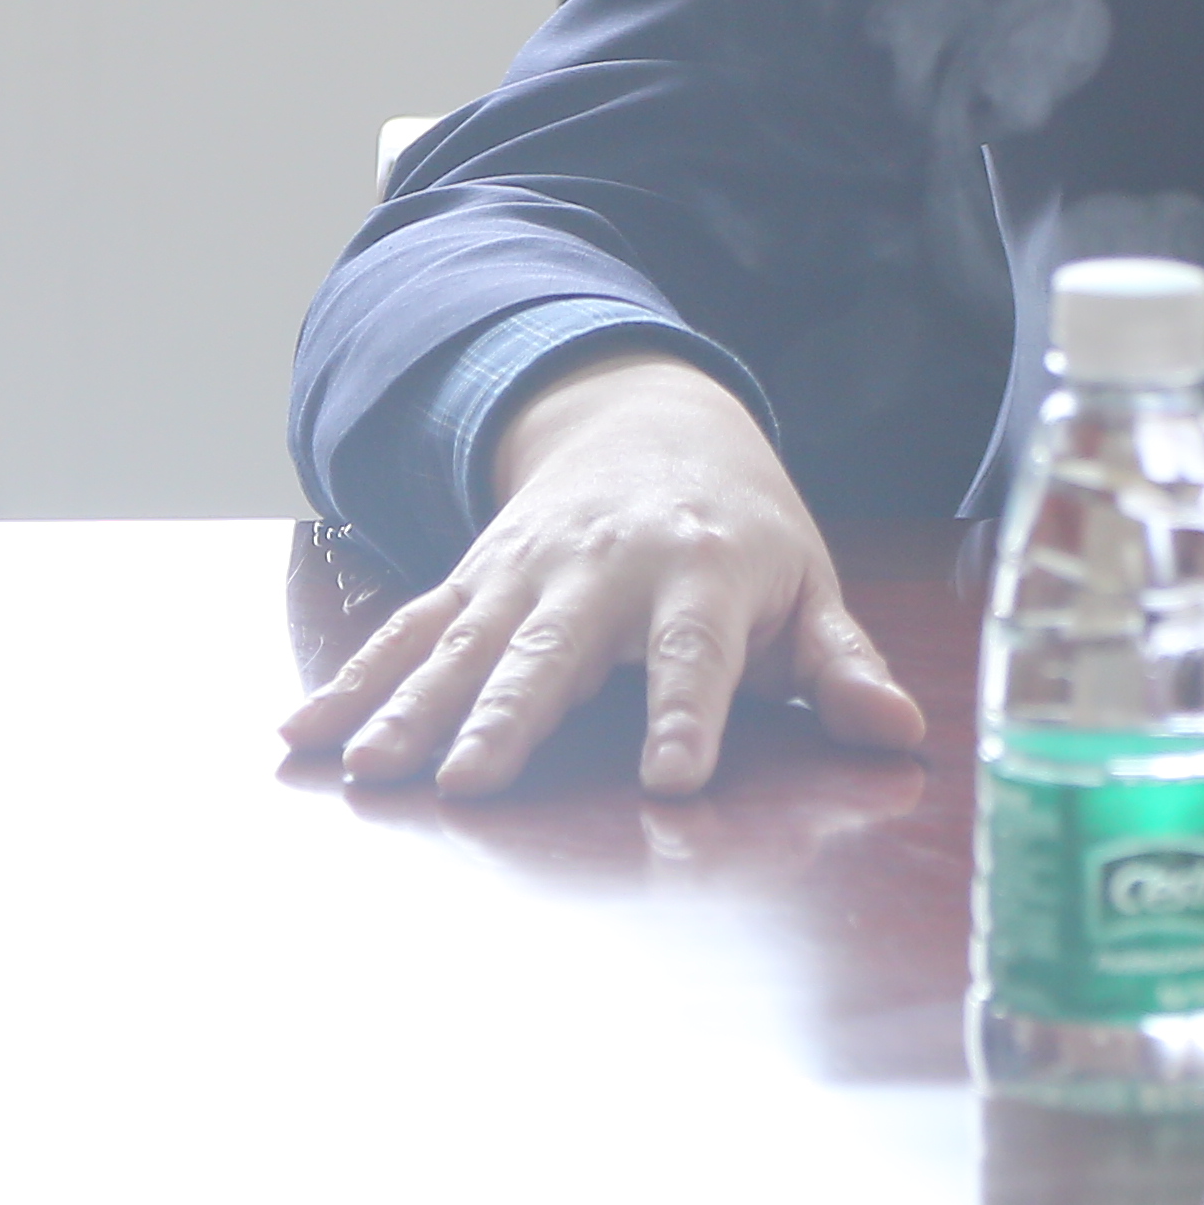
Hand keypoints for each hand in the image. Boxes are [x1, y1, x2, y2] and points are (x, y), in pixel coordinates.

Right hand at [281, 354, 927, 798]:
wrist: (649, 420)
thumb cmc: (744, 533)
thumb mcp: (808, 586)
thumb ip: (844, 666)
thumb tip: (901, 732)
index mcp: (703, 573)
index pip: (697, 652)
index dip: (687, 714)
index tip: (673, 783)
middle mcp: (604, 569)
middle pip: (554, 650)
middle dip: (511, 716)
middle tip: (469, 783)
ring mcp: (525, 572)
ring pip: (463, 644)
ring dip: (409, 705)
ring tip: (366, 770)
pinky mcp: (471, 579)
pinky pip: (406, 632)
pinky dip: (353, 682)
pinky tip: (302, 736)